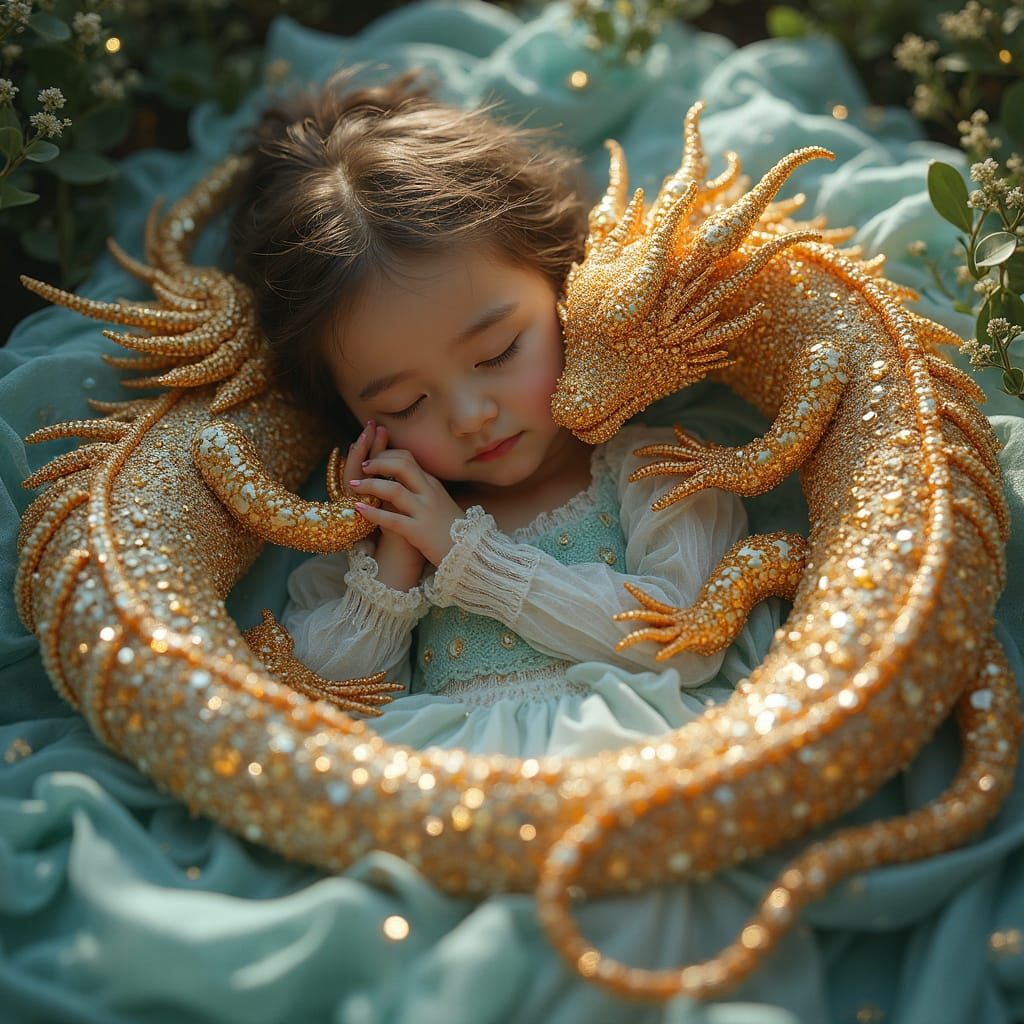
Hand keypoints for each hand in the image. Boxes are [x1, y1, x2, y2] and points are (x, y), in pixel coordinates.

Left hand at [349, 436, 464, 566]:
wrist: (470, 554)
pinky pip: (392, 519)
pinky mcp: (418, 532)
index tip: (372, 459)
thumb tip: (400, 479)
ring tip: (353, 485)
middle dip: (378, 462)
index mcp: (433, 484)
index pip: (408, 458)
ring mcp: (424, 512)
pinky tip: (359, 509)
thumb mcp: (439, 502)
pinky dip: (373, 512)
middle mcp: (429, 493)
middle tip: (363, 467)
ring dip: (370, 485)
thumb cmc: (451, 530)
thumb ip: (422, 489)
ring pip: (394, 489)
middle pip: (402, 465)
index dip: (386, 454)